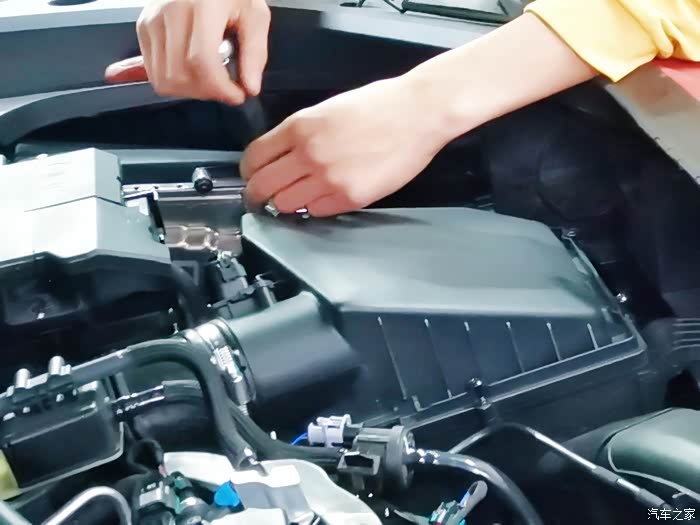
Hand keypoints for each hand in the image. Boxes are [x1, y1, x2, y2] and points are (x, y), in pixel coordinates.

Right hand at [104, 0, 270, 104]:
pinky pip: (154, 72)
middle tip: (225, 87)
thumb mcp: (255, 15)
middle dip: (207, 92)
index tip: (237, 95)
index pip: (202, 61)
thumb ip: (255, 52)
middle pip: (180, 75)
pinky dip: (175, 81)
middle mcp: (170, 12)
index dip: (220, 88)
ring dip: (190, 90)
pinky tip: (192, 72)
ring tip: (209, 78)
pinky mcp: (143, 28)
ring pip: (164, 79)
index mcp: (202, 6)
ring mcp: (152, 20)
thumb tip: (250, 87)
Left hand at [240, 76, 452, 216]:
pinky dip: (316, 207)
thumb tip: (278, 156)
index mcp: (300, 126)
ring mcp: (329, 178)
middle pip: (262, 186)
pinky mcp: (350, 197)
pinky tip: (324, 197)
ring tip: (296, 197)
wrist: (418, 114)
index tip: (251, 176)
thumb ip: (300, 133)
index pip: (254, 157)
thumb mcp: (327, 109)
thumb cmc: (379, 106)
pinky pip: (317, 212)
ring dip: (287, 203)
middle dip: (257, 194)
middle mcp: (309, 154)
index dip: (248, 170)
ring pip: (286, 205)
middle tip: (261, 198)